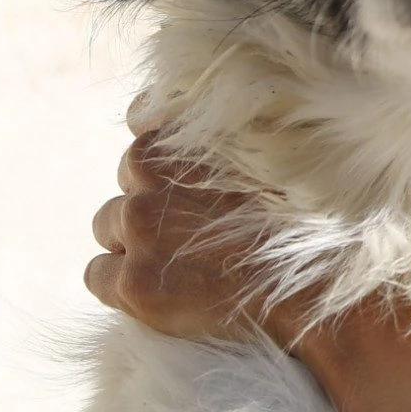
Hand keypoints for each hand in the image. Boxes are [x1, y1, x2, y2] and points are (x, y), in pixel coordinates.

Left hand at [85, 98, 300, 346]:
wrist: (314, 290)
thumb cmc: (305, 222)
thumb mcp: (274, 149)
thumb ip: (226, 132)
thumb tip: (178, 121)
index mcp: (182, 133)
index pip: (141, 122)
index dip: (165, 155)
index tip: (185, 178)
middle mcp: (148, 171)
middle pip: (125, 182)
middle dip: (150, 204)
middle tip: (193, 232)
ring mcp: (137, 228)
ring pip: (106, 227)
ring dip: (132, 243)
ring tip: (179, 264)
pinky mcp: (132, 282)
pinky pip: (96, 275)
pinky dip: (119, 283)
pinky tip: (158, 291)